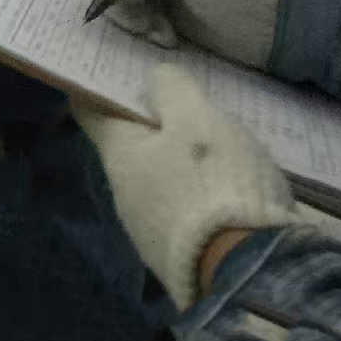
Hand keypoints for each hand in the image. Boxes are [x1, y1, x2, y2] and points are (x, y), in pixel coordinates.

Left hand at [72, 65, 299, 307]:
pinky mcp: (181, 257)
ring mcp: (150, 231)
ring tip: (217, 139)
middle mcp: (125, 195)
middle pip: (130, 145)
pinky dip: (200, 191)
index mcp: (119, 156)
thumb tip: (156, 81)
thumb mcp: (195, 118)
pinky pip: (184, 209)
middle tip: (181, 96)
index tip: (113, 66)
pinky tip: (230, 183)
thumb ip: (172, 90)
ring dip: (180, 159)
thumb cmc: (214, 182)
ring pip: (159, 179)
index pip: (91, 111)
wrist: (249, 274)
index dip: (99, 85)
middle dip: (152, 122)